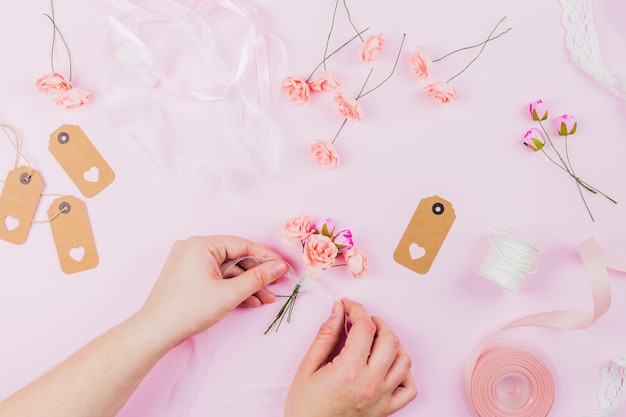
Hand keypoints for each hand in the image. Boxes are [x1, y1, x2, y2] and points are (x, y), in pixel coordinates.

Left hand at [139, 235, 288, 346]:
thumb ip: (258, 278)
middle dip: (257, 275)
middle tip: (276, 285)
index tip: (283, 267)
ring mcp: (189, 261)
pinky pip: (216, 276)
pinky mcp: (187, 275)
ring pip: (227, 269)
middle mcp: (193, 248)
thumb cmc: (188, 310)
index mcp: (201, 245)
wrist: (156, 331)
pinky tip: (248, 300)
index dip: (266, 257)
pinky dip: (231, 287)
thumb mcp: (230, 293)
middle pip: (235, 257)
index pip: (243, 245)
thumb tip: (278, 267)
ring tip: (265, 299)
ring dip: (246, 284)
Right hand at [285, 298, 416, 416]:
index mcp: (349, 371)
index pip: (365, 328)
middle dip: (376, 322)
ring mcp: (382, 397)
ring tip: (375, 339)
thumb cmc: (305, 407)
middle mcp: (371, 383)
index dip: (357, 309)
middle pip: (389, 339)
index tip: (347, 306)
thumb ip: (325, 336)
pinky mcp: (386, 409)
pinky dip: (404, 372)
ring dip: (392, 343)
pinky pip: (408, 388)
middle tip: (361, 319)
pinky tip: (388, 364)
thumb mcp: (308, 367)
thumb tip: (337, 311)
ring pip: (403, 360)